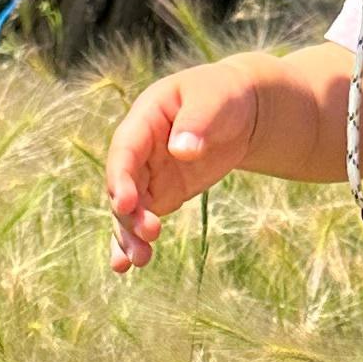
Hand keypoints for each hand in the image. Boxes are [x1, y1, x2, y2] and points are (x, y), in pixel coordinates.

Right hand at [105, 57, 269, 270]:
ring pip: (128, 208)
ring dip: (129, 234)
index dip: (121, 177)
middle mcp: (138, 148)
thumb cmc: (225, 96)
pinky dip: (134, 240)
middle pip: (123, 184)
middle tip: (149, 234)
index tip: (125, 203)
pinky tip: (128, 265)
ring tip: (140, 260)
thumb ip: (198, 122)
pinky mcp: (160, 194)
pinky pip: (141, 219)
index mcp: (145, 117)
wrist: (242, 110)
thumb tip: (181, 150)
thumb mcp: (215, 99)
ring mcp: (147, 173)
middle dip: (129, 213)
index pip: (125, 150)